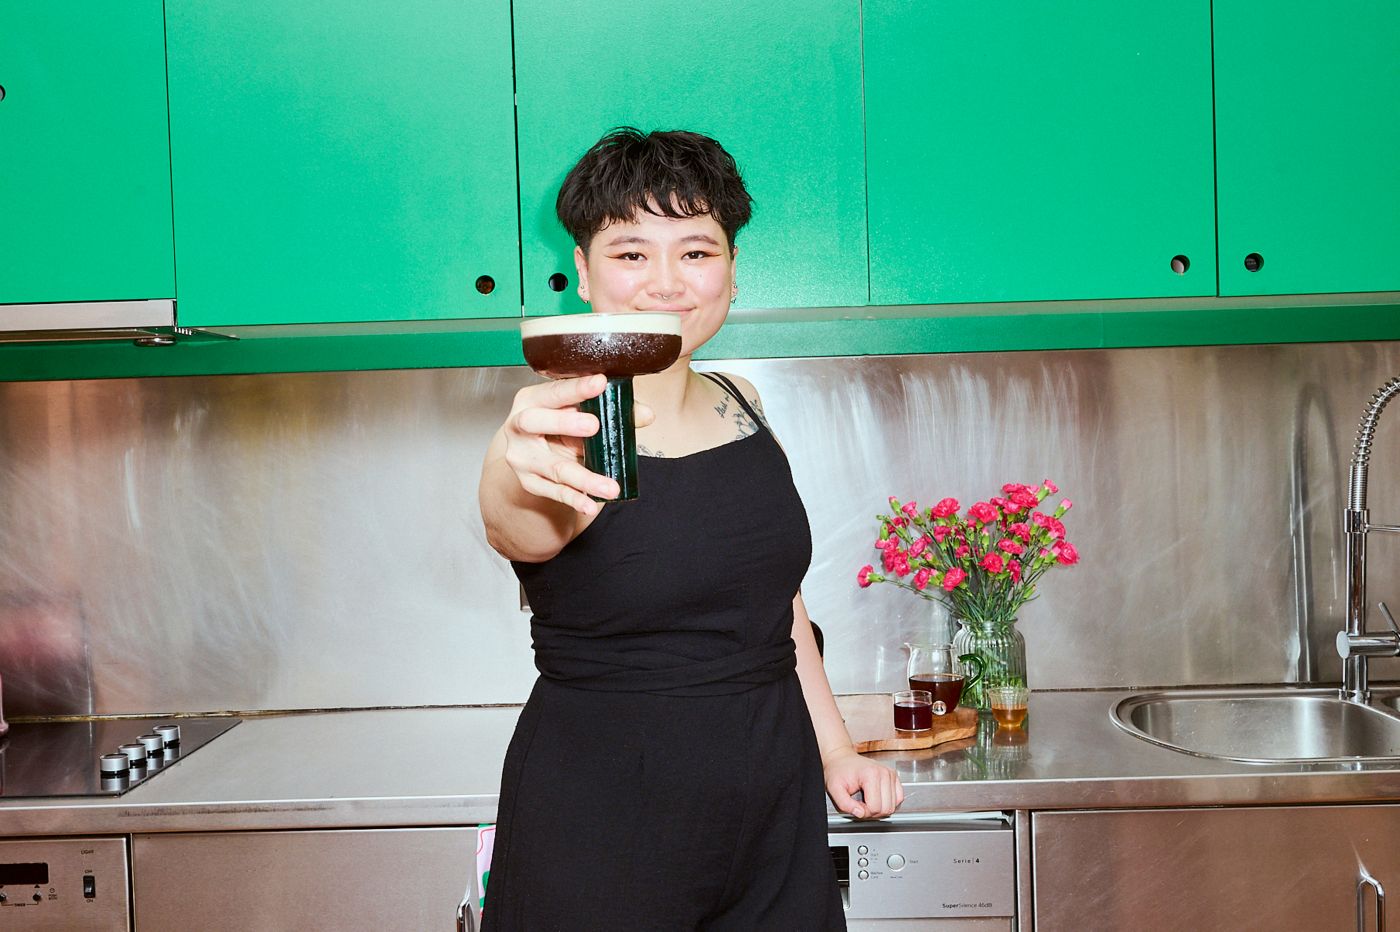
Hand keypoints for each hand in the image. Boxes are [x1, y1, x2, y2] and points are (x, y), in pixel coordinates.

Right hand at [501, 374, 653, 514]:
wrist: (533, 455)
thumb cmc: (558, 425)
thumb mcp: (580, 413)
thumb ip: (610, 410)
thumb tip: (646, 414)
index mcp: (532, 399)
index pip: (554, 391)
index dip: (577, 388)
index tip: (600, 382)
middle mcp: (519, 426)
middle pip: (536, 422)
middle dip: (565, 423)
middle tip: (595, 425)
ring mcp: (522, 457)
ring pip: (553, 467)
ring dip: (584, 478)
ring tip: (610, 487)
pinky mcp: (529, 481)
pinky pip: (554, 491)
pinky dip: (574, 499)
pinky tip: (591, 505)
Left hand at [823, 747, 903, 818]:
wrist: (842, 759)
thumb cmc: (838, 771)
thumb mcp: (834, 788)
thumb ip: (844, 804)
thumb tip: (860, 813)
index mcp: (871, 774)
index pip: (875, 807)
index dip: (864, 812)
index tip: (855, 805)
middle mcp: (884, 773)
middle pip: (886, 808)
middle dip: (872, 812)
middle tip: (860, 804)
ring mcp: (891, 774)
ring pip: (893, 806)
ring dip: (880, 808)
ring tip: (867, 800)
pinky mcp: (894, 777)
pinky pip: (898, 799)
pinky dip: (888, 803)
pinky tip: (876, 798)